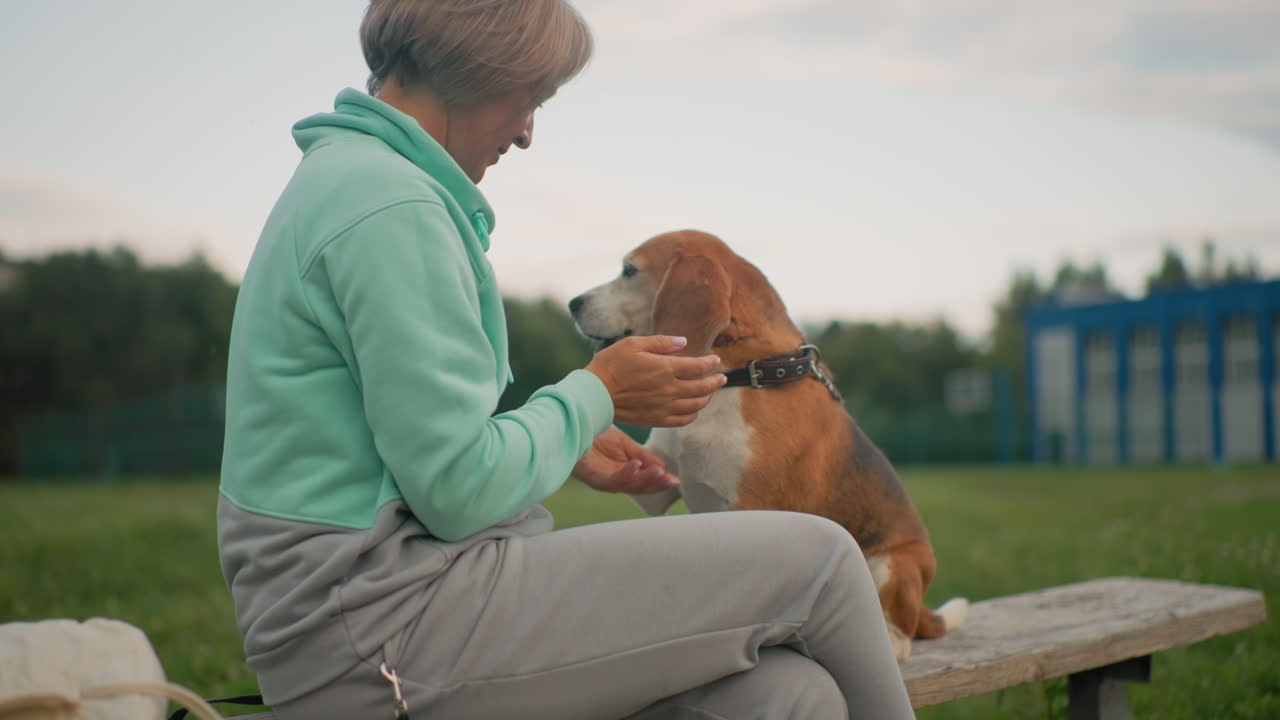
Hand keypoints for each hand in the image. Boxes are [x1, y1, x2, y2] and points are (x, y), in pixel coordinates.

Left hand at [574, 426, 678, 493]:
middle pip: (638, 488)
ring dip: (645, 480)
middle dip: (656, 485)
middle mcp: (613, 480)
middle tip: (672, 480)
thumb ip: (643, 457)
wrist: (573, 425)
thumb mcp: (625, 445)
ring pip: (627, 486)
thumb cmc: (595, 435)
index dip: (659, 482)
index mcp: (621, 473)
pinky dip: (626, 473)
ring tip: (659, 472)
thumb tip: (663, 468)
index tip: (674, 479)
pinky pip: (612, 479)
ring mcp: (602, 480)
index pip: (643, 483)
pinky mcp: (592, 476)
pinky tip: (636, 464)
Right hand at [586, 335, 725, 426]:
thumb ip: (661, 343)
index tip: (716, 360)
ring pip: (696, 405)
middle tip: (721, 377)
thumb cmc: (611, 365)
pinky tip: (693, 410)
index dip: (710, 363)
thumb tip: (683, 342)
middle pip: (702, 387)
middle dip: (715, 381)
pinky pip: (683, 420)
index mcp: (666, 368)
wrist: (596, 394)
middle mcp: (669, 389)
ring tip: (710, 392)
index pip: (698, 366)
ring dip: (707, 398)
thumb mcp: (634, 344)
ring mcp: (664, 406)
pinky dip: (693, 414)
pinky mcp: (657, 419)